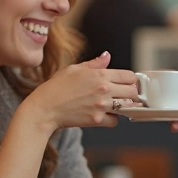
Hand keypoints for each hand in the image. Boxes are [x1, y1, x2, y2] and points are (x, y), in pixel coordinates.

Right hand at [25, 52, 139, 130]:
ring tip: (115, 105)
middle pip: (133, 92)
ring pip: (127, 107)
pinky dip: (113, 119)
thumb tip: (107, 56)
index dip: (130, 80)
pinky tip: (105, 115)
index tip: (127, 83)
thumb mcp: (74, 69)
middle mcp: (103, 89)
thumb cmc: (56, 88)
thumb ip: (94, 63)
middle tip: (124, 95)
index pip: (129, 76)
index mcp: (100, 74)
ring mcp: (101, 105)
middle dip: (131, 93)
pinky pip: (115, 121)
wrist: (44, 108)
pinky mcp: (96, 120)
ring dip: (124, 106)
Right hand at [169, 73, 177, 140]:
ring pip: (169, 107)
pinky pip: (173, 121)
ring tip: (173, 115)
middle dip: (165, 96)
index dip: (170, 78)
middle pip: (170, 92)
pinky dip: (172, 123)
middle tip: (169, 102)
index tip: (164, 83)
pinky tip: (176, 126)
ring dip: (167, 110)